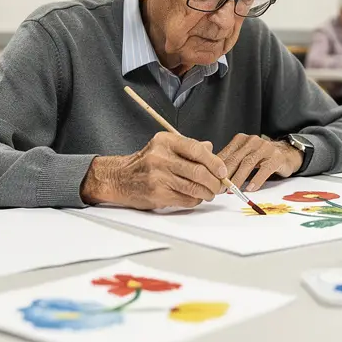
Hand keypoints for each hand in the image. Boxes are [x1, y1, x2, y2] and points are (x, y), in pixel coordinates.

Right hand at [79, 132, 228, 209]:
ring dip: (207, 193)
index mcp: (165, 141)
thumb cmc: (145, 163)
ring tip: (209, 193)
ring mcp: (158, 177)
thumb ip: (188, 147)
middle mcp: (161, 157)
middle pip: (198, 171)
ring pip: (194, 187)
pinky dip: (195, 200)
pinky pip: (185, 199)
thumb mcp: (164, 147)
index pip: (196, 150)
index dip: (214, 162)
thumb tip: (211, 150)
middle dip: (214, 181)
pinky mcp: (157, 194)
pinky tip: (195, 197)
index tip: (222, 171)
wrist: (119, 178)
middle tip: (219, 185)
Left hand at [218, 134, 302, 191]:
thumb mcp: (244, 154)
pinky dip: (256, 180)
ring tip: (232, 190)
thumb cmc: (261, 157)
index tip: (211, 181)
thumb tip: (212, 174)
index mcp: (241, 140)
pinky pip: (264, 169)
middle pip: (235, 159)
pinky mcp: (276, 157)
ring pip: (248, 163)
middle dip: (226, 175)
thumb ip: (231, 160)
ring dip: (238, 178)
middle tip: (219, 188)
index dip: (217, 169)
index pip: (226, 154)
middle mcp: (252, 141)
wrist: (286, 153)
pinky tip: (250, 188)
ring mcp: (265, 148)